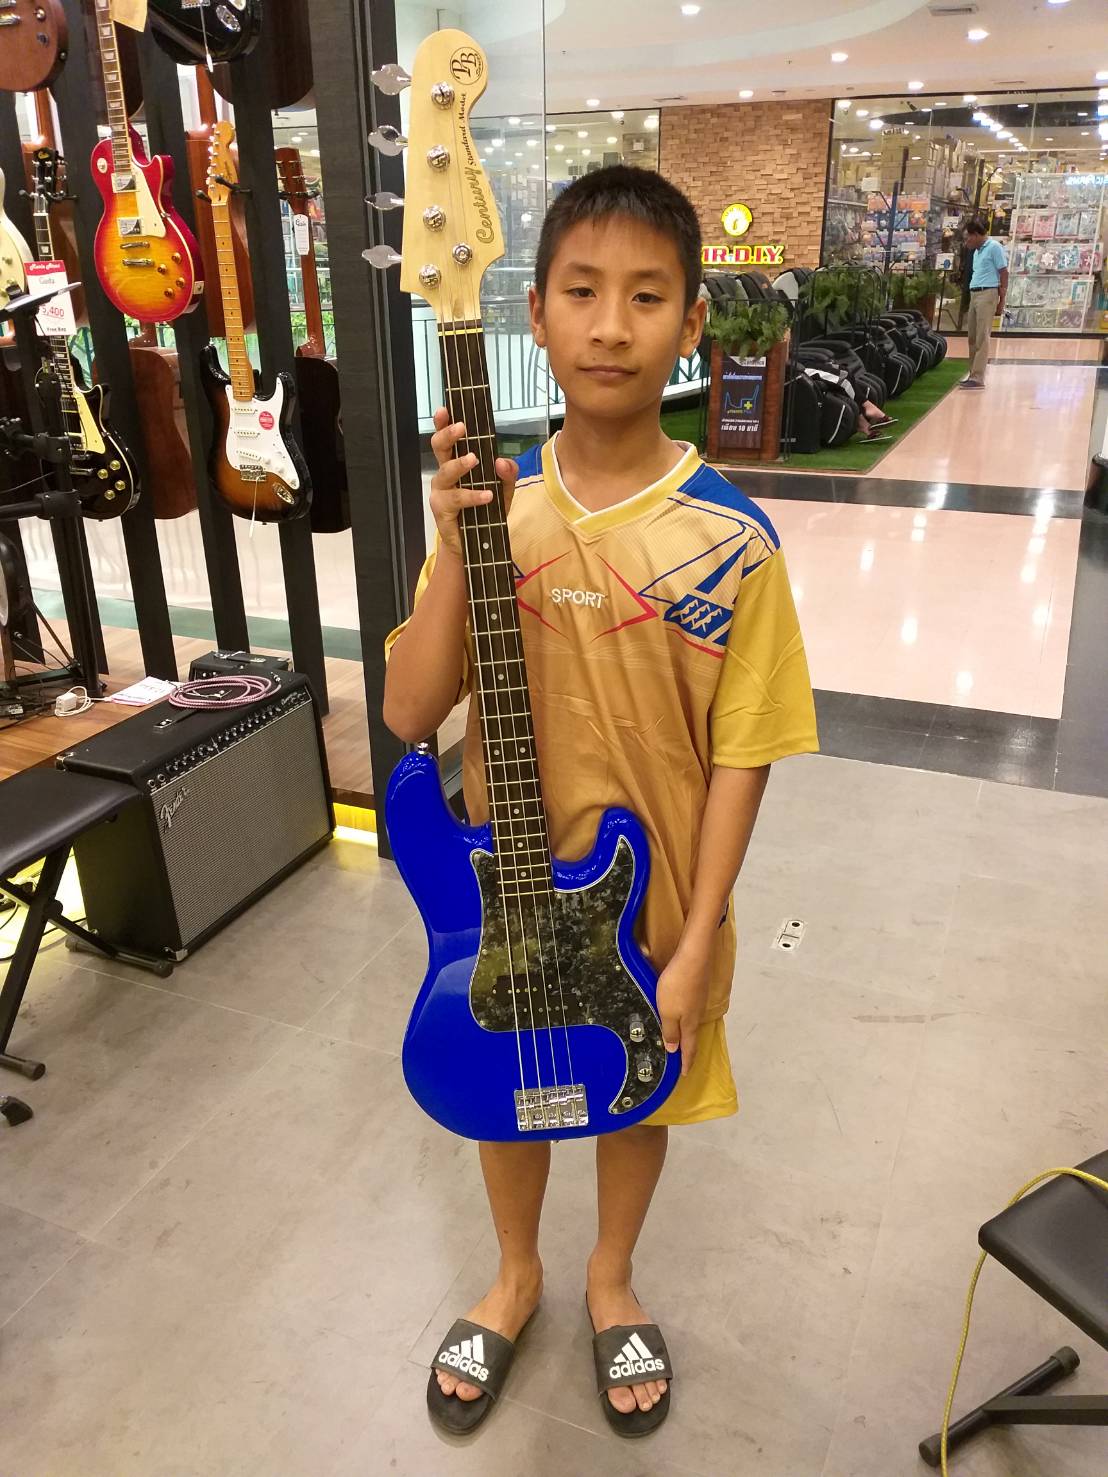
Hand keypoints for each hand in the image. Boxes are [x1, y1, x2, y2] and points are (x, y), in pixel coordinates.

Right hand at [429, 407, 517, 558]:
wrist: (477, 548)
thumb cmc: (486, 513)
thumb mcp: (503, 491)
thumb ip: (507, 475)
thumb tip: (503, 461)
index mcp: (455, 464)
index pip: (447, 439)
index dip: (443, 424)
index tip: (445, 409)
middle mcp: (444, 475)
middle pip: (438, 448)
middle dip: (447, 435)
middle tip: (461, 427)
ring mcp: (441, 493)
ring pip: (445, 472)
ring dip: (459, 464)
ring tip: (474, 460)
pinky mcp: (442, 511)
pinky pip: (456, 499)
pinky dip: (472, 496)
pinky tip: (486, 496)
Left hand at [656, 941, 710, 1077]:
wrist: (694, 957)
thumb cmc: (677, 986)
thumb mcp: (667, 1012)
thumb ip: (670, 1031)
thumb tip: (673, 1050)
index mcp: (689, 1024)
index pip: (689, 1049)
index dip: (686, 1063)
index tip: (685, 1074)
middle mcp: (696, 1015)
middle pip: (692, 1037)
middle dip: (688, 1050)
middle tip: (683, 1061)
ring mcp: (698, 1001)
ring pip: (692, 1023)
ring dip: (686, 1035)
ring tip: (681, 1042)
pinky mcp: (697, 989)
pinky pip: (691, 1011)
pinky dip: (686, 1020)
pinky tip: (682, 1017)